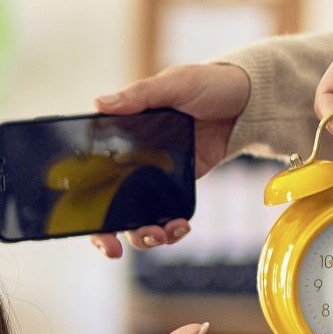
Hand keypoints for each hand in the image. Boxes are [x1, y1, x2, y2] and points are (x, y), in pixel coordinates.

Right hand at [84, 63, 250, 257]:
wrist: (248, 100)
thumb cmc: (206, 84)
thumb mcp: (173, 84)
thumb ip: (139, 96)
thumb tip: (98, 103)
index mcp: (122, 135)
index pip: (92, 174)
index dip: (84, 204)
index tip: (87, 224)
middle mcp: (133, 160)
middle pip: (111, 206)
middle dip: (110, 234)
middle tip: (114, 250)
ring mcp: (156, 175)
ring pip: (139, 216)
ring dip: (144, 234)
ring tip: (160, 236)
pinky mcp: (180, 185)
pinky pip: (168, 213)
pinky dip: (171, 227)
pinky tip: (181, 227)